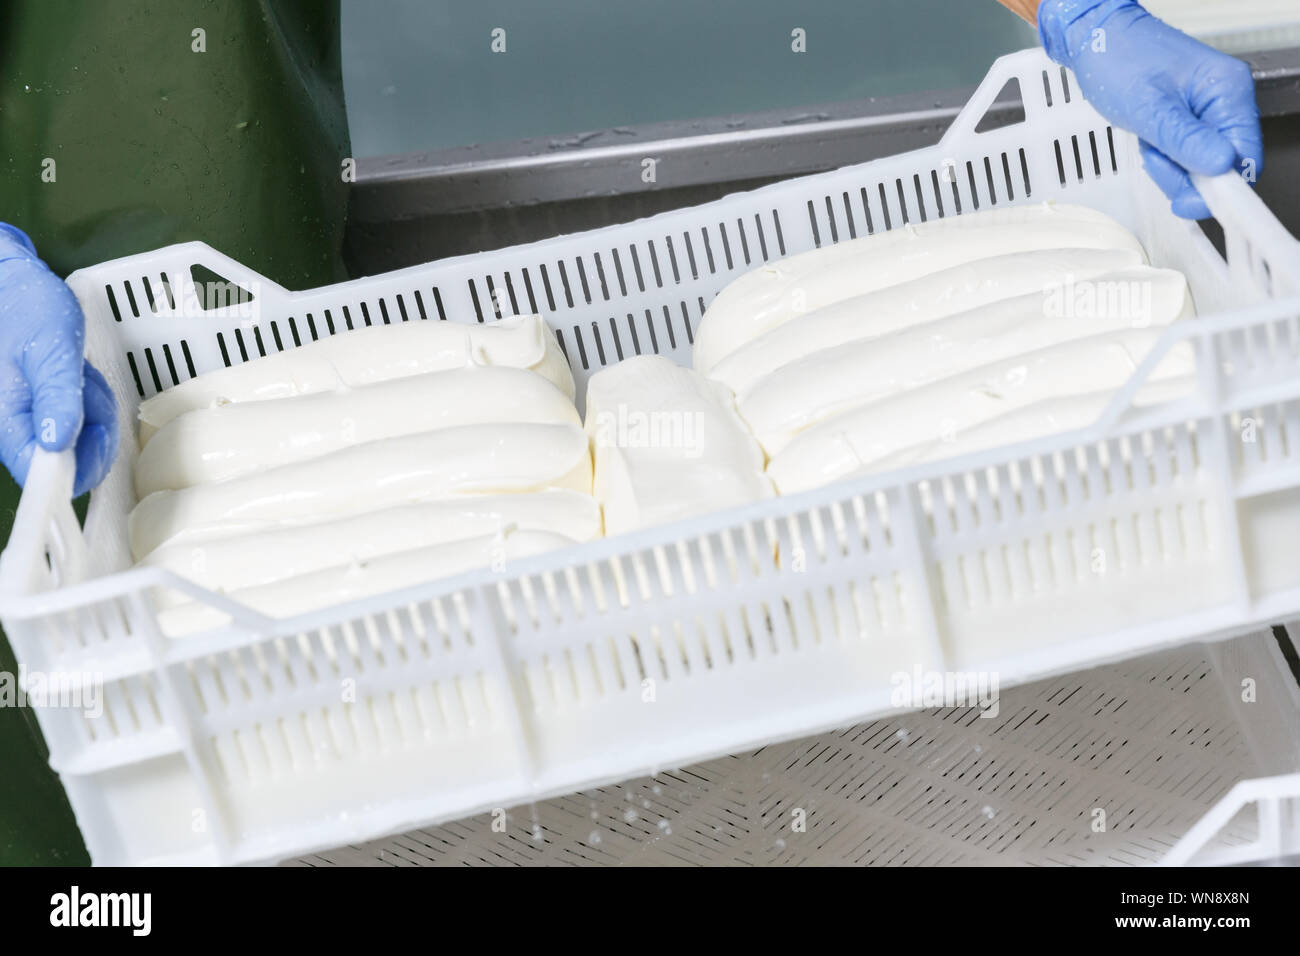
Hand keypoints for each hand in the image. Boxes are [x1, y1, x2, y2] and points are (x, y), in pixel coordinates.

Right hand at [0, 224, 117, 495]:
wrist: (11, 283)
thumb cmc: (25, 309)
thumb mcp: (52, 350)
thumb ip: (57, 397)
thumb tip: (56, 443)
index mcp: (6, 419)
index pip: (39, 473)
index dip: (76, 468)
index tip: (97, 438)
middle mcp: (14, 425)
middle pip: (71, 458)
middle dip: (92, 424)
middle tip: (84, 383)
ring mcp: (30, 418)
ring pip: (83, 437)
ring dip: (92, 405)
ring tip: (77, 370)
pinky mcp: (43, 408)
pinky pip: (80, 417)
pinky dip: (87, 397)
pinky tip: (77, 372)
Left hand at [1037, 0, 1262, 218]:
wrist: (1096, 40)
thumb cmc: (1119, 60)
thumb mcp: (1148, 109)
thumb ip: (1184, 141)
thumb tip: (1220, 167)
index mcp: (1228, 92)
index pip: (1246, 155)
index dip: (1221, 188)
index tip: (1189, 202)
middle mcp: (1226, 100)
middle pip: (1224, 165)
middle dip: (1188, 175)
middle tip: (1156, 161)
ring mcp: (1208, 110)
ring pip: (1202, 164)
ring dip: (1173, 166)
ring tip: (1150, 144)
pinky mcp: (1190, 118)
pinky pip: (1187, 153)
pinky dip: (1166, 157)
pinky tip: (1150, 142)